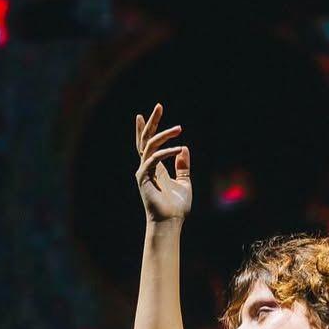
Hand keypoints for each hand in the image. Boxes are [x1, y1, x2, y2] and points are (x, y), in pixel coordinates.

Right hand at [135, 102, 190, 221]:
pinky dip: (166, 152)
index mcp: (155, 167)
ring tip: (179, 129)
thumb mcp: (184, 181)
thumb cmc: (176, 207)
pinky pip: (154, 159)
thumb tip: (184, 149)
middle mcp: (146, 167)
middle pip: (145, 140)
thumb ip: (183, 166)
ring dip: (163, 134)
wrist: (170, 222)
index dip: (146, 129)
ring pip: (149, 145)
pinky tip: (178, 149)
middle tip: (159, 106)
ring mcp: (144, 172)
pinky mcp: (144, 178)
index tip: (144, 114)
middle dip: (152, 122)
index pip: (148, 144)